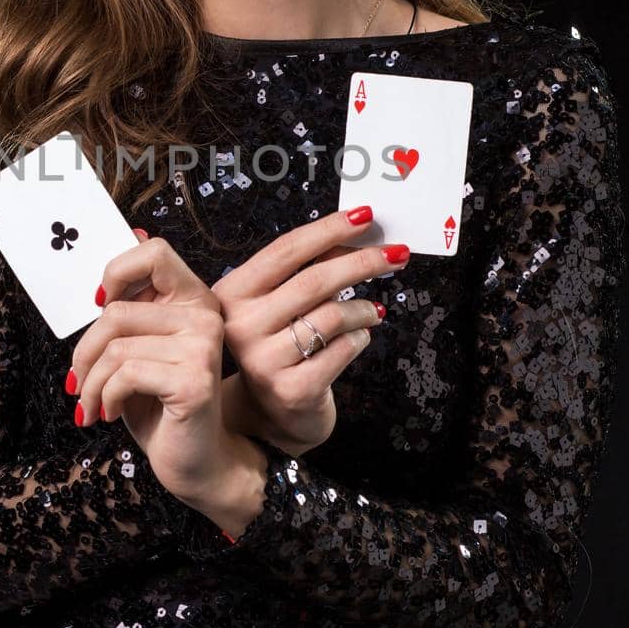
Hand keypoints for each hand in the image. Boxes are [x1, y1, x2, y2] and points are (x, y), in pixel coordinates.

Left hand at [66, 229, 235, 502]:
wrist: (197, 462)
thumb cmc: (160, 407)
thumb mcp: (138, 352)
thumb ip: (129, 311)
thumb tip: (117, 256)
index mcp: (194, 301)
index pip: (153, 252)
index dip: (116, 273)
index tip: (101, 307)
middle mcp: (205, 317)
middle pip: (117, 311)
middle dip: (84, 352)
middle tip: (79, 382)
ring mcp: (203, 347)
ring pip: (116, 347)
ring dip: (91, 383)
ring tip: (93, 404)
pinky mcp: (193, 380)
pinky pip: (125, 374)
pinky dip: (106, 397)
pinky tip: (110, 414)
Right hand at [209, 208, 411, 456]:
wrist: (272, 411)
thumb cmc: (281, 344)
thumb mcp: (281, 302)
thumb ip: (309, 268)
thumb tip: (358, 231)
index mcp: (232, 294)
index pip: (285, 251)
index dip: (328, 229)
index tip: (365, 216)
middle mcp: (240, 326)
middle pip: (314, 280)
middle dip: (362, 262)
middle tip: (396, 254)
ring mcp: (263, 361)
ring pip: (333, 316)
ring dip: (364, 308)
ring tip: (372, 311)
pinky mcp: (292, 389)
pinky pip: (343, 349)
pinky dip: (360, 339)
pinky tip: (358, 339)